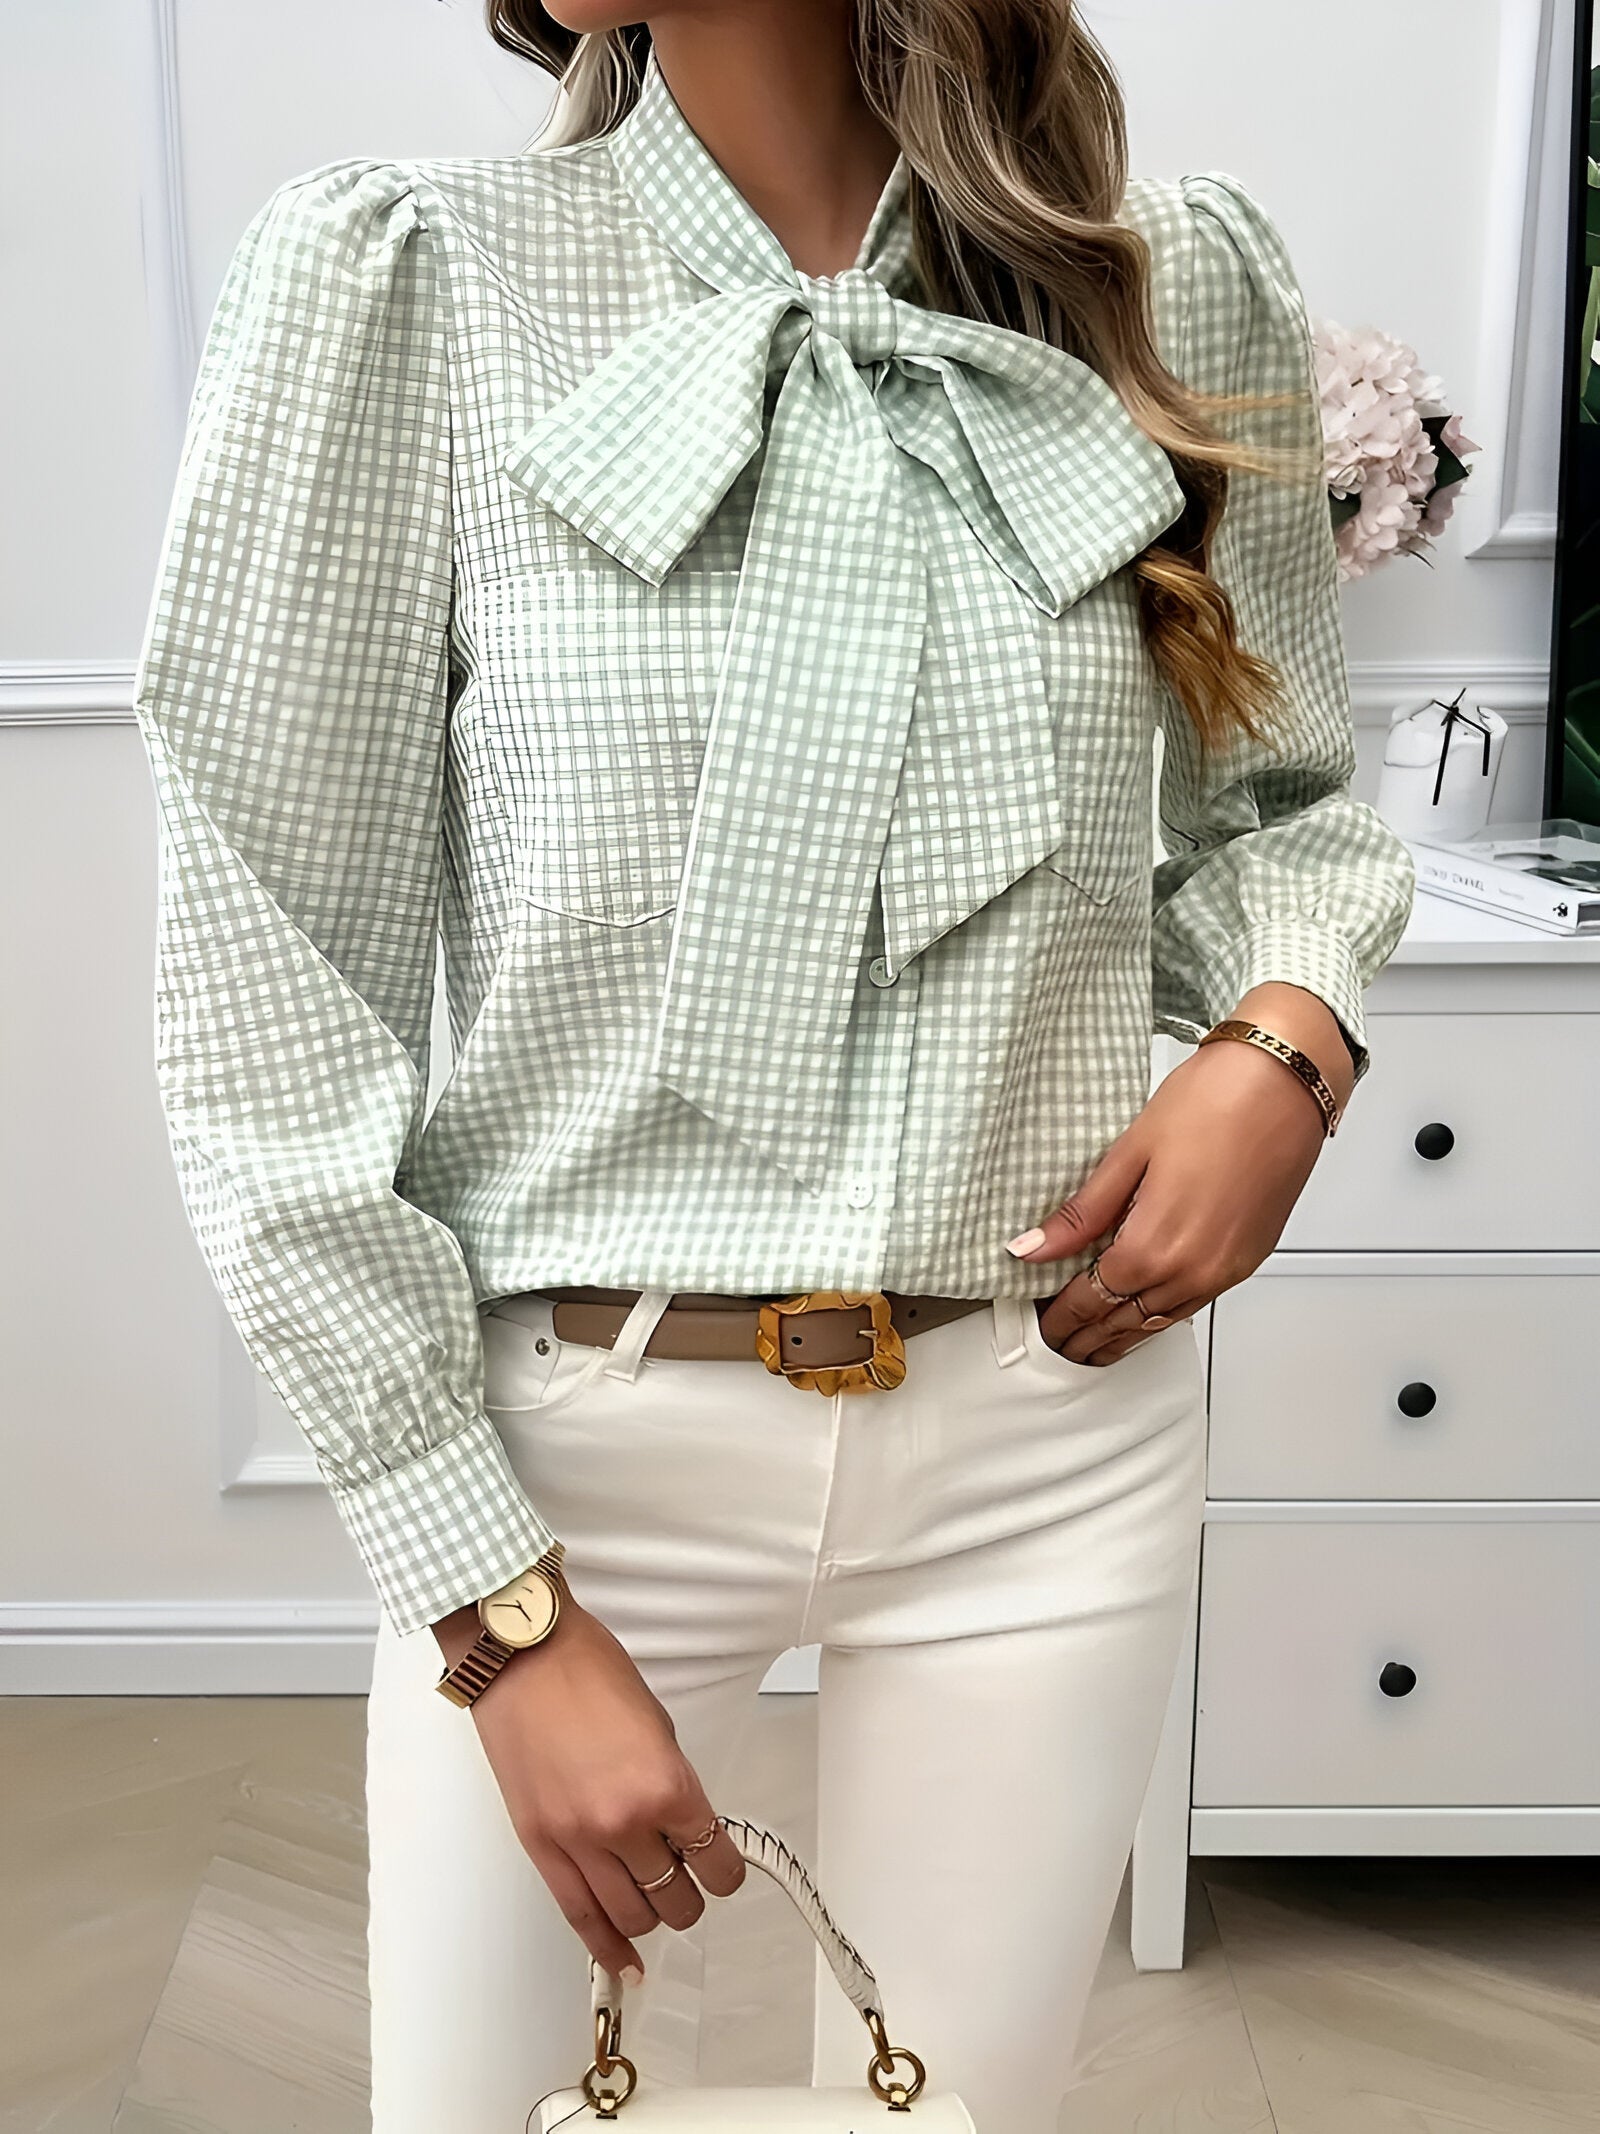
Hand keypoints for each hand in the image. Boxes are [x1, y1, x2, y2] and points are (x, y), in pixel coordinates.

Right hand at [432, 1584, 744, 1980]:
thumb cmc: (583, 1669)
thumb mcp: (656, 1722)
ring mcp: (578, 1840)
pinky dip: (606, 1947)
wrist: (520, 1657)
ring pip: (631, 1916)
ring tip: (659, 1906)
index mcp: (664, 1783)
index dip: (727, 1869)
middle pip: (675, 1898)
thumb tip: (682, 1821)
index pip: (715, 1858)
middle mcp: (623, 1821)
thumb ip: (672, 1780)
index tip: (726, 1868)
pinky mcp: (541, 1846)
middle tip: (693, 1883)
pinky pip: (579, 1916)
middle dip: (692, 1896)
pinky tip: (624, 1962)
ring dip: (654, 1918)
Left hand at [1006, 984, 1352, 1362]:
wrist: (1285, 1083)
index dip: (1062, 1317)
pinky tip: (1145, 1311)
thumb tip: (1031, 1249)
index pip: (1091, 1301)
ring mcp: (1224, 1270)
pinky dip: (1160, 1315)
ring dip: (1124, 1334)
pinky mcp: (1247, 1260)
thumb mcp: (1129, 1154)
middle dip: (1088, 1335)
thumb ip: (1081, 1215)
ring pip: (1161, 1321)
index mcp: (1153, 1246)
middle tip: (1059, 1341)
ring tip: (1095, 1342)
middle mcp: (1192, 1271)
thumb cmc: (1214, 1102)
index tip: (1043, 1322)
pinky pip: (1193, 1304)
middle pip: (1125, 1320)